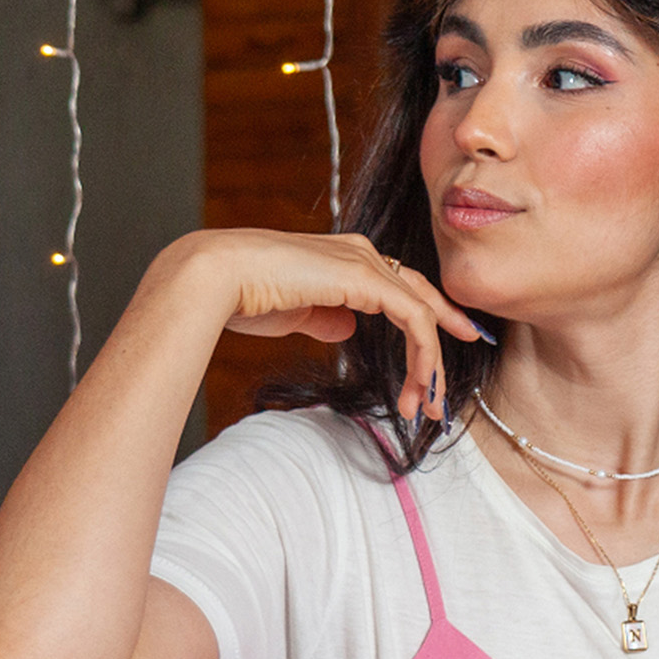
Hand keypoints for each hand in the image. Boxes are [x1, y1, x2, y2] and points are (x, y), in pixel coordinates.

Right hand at [172, 229, 487, 420]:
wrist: (216, 279)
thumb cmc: (242, 296)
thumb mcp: (296, 313)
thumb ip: (326, 318)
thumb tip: (347, 329)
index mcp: (346, 258)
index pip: (401, 290)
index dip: (428, 321)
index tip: (437, 362)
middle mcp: (361, 253)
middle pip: (420, 299)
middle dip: (437, 350)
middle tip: (442, 396)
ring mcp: (364, 261)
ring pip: (421, 313)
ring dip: (429, 365)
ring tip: (429, 405)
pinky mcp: (364, 277)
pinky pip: (413, 318)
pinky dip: (424, 353)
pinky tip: (422, 382)